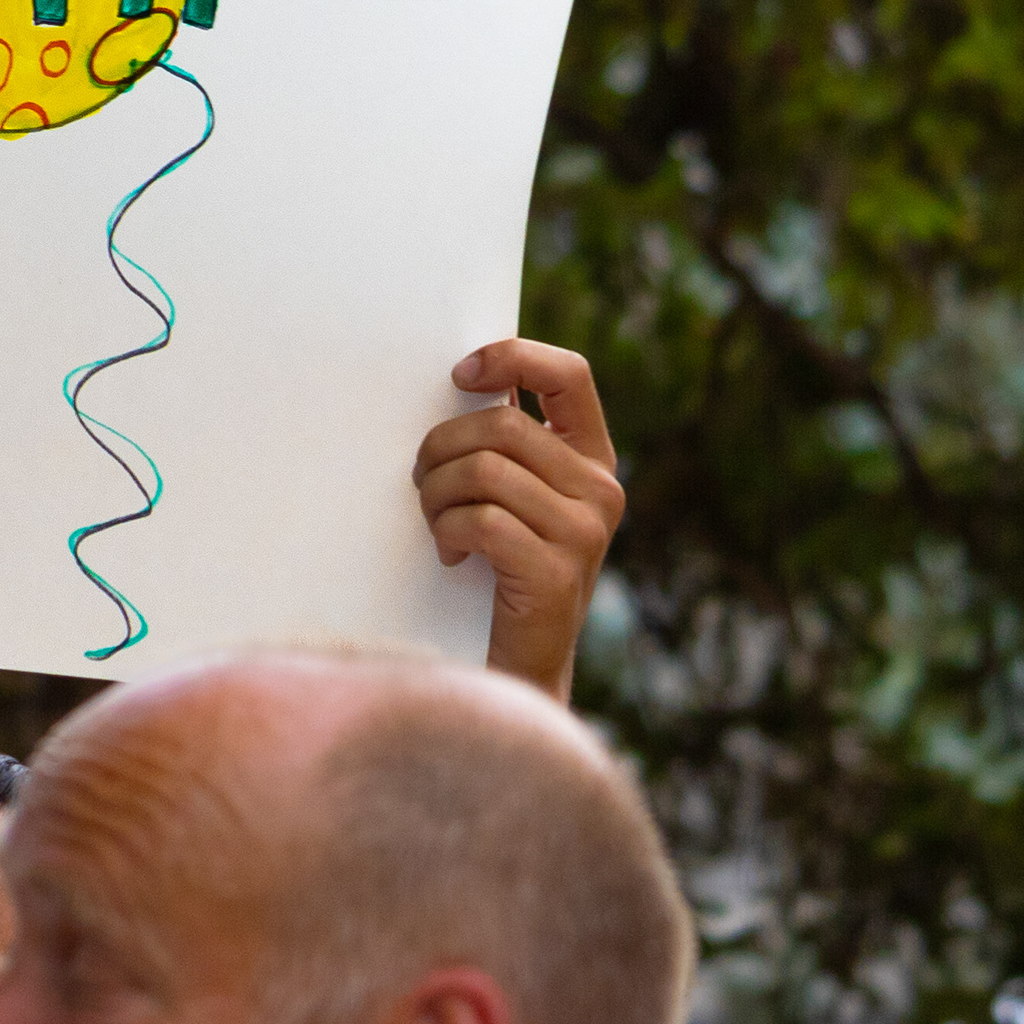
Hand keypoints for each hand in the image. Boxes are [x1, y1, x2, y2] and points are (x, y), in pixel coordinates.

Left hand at [415, 339, 622, 701]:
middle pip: (502, 426)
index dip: (511, 358)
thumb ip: (506, 446)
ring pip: (483, 470)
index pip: (569, 374)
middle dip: (441, 447)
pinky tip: (449, 553)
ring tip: (436, 522)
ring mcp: (585, 533)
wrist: (519, 665)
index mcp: (593, 459)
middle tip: (423, 481)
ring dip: (437, 494)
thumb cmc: (500, 569)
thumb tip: (458, 382)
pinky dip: (447, 532)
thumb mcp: (515, 497)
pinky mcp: (557, 573)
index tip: (460, 376)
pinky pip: (480, 521)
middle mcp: (601, 490)